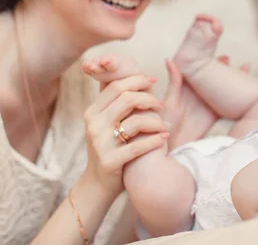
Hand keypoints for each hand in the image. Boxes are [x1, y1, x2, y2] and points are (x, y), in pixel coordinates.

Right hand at [83, 74, 169, 198]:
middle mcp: (94, 125)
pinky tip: (164, 138)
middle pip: (127, 99)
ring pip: (135, 122)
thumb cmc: (110, 147)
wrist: (98, 183)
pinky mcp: (110, 161)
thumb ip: (117, 102)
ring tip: (165, 125)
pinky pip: (138, 147)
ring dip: (155, 122)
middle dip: (149, 99)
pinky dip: (154, 141)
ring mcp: (101, 144)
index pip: (116, 87)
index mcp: (93, 112)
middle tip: (161, 104)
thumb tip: (134, 75)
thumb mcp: (107, 122)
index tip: (153, 80)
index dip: (137, 80)